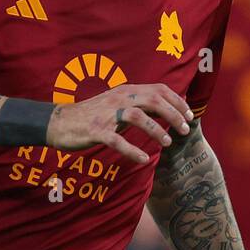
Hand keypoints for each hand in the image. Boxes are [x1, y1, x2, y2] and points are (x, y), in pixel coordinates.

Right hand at [46, 84, 191, 162]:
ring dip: (156, 130)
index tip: (189, 115)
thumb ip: (138, 105)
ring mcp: (107, 115)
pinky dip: (132, 150)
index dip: (177, 101)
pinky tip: (144, 160)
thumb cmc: (91, 115)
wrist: (59, 122)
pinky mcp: (96, 131)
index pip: (158, 89)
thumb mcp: (117, 104)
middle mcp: (118, 99)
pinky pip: (116, 140)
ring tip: (168, 143)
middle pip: (152, 100)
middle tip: (184, 130)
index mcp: (126, 91)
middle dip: (173, 114)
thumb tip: (164, 111)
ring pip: (137, 116)